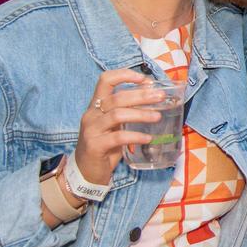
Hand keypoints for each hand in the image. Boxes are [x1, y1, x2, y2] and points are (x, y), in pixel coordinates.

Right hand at [74, 70, 164, 184]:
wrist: (86, 171)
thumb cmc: (105, 145)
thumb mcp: (115, 125)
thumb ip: (128, 112)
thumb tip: (155, 101)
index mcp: (96, 105)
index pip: (105, 80)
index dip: (125, 75)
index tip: (145, 79)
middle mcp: (92, 114)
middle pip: (116, 97)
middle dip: (141, 95)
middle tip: (160, 97)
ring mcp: (91, 130)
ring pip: (117, 115)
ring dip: (141, 114)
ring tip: (158, 117)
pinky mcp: (95, 146)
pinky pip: (118, 137)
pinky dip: (135, 136)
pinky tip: (147, 138)